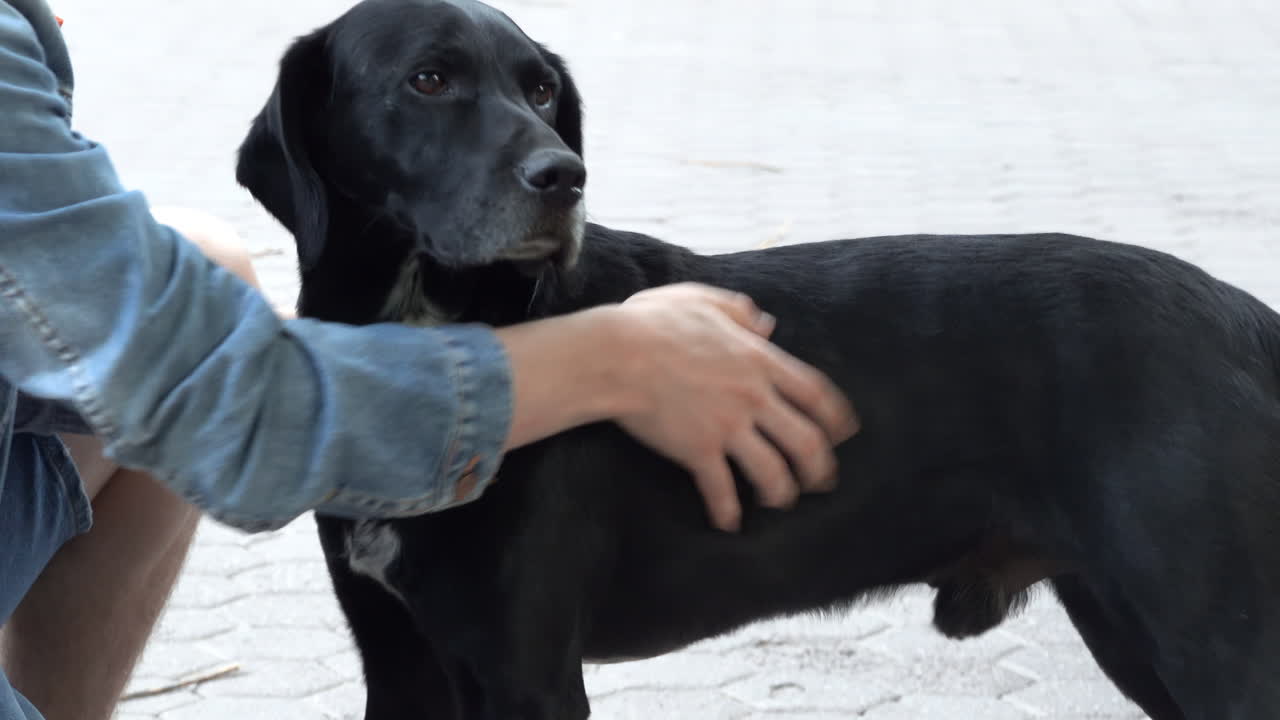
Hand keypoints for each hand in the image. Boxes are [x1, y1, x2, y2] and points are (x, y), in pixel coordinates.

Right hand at [612, 283, 858, 531]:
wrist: (616, 354)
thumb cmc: (652, 322)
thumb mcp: (702, 300)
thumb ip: (739, 312)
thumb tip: (767, 323)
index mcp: (758, 360)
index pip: (815, 393)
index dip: (836, 418)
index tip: (844, 434)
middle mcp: (753, 396)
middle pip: (806, 440)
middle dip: (820, 467)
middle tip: (821, 482)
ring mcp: (728, 426)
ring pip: (773, 471)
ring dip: (781, 493)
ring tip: (778, 502)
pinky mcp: (698, 451)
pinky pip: (722, 490)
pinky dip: (727, 511)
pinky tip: (728, 523)